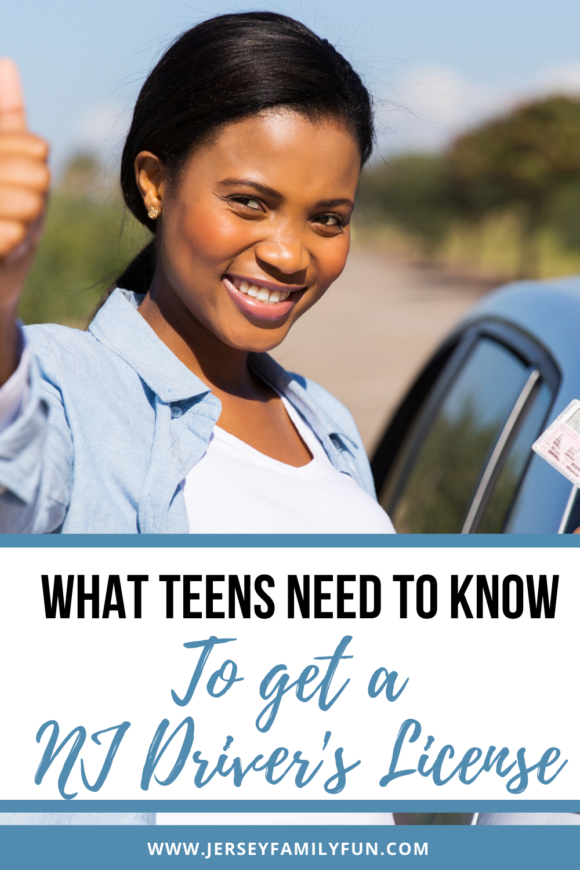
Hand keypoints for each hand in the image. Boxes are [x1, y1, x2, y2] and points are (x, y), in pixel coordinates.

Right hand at [0, 58, 49, 384]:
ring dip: (25, 219)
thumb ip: (2, 125)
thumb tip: (7, 66)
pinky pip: (11, 232)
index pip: (28, 145)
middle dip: (33, 193)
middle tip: (15, 213)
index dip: (32, 165)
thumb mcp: (3, 175)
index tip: (19, 188)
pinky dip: (13, 241)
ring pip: (28, 197)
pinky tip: (4, 248)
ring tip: (7, 230)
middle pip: (34, 168)